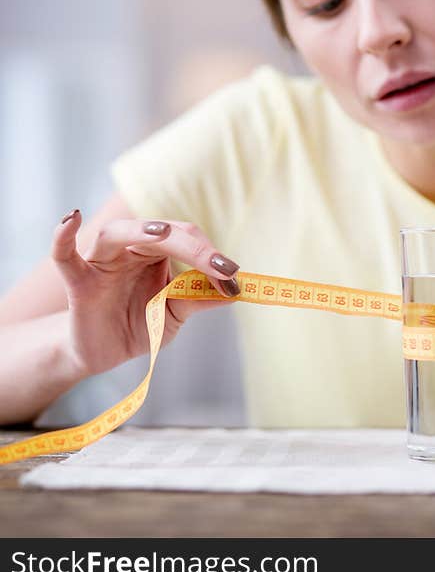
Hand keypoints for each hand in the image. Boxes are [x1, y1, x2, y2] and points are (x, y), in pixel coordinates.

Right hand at [51, 210, 240, 375]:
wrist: (106, 352)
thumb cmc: (140, 324)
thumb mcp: (176, 313)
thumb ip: (199, 298)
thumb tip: (235, 291)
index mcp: (156, 252)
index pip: (186, 239)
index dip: (211, 256)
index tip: (234, 278)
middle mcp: (129, 249)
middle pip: (160, 232)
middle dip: (193, 247)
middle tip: (222, 267)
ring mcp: (101, 262)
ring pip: (116, 234)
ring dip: (140, 231)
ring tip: (161, 232)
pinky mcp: (79, 283)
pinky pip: (64, 256)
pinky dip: (61, 237)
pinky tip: (69, 219)